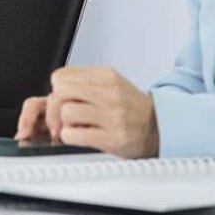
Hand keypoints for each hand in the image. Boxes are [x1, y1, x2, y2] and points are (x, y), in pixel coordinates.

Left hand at [16, 66, 158, 156]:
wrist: (159, 127)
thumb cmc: (131, 107)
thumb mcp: (112, 83)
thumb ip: (85, 81)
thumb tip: (55, 88)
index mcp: (106, 76)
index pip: (61, 76)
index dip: (56, 90)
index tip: (61, 100)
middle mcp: (110, 93)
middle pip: (60, 92)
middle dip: (54, 107)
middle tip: (59, 117)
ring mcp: (112, 116)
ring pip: (66, 112)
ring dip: (63, 123)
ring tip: (73, 127)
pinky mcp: (112, 138)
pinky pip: (74, 135)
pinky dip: (69, 137)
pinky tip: (78, 137)